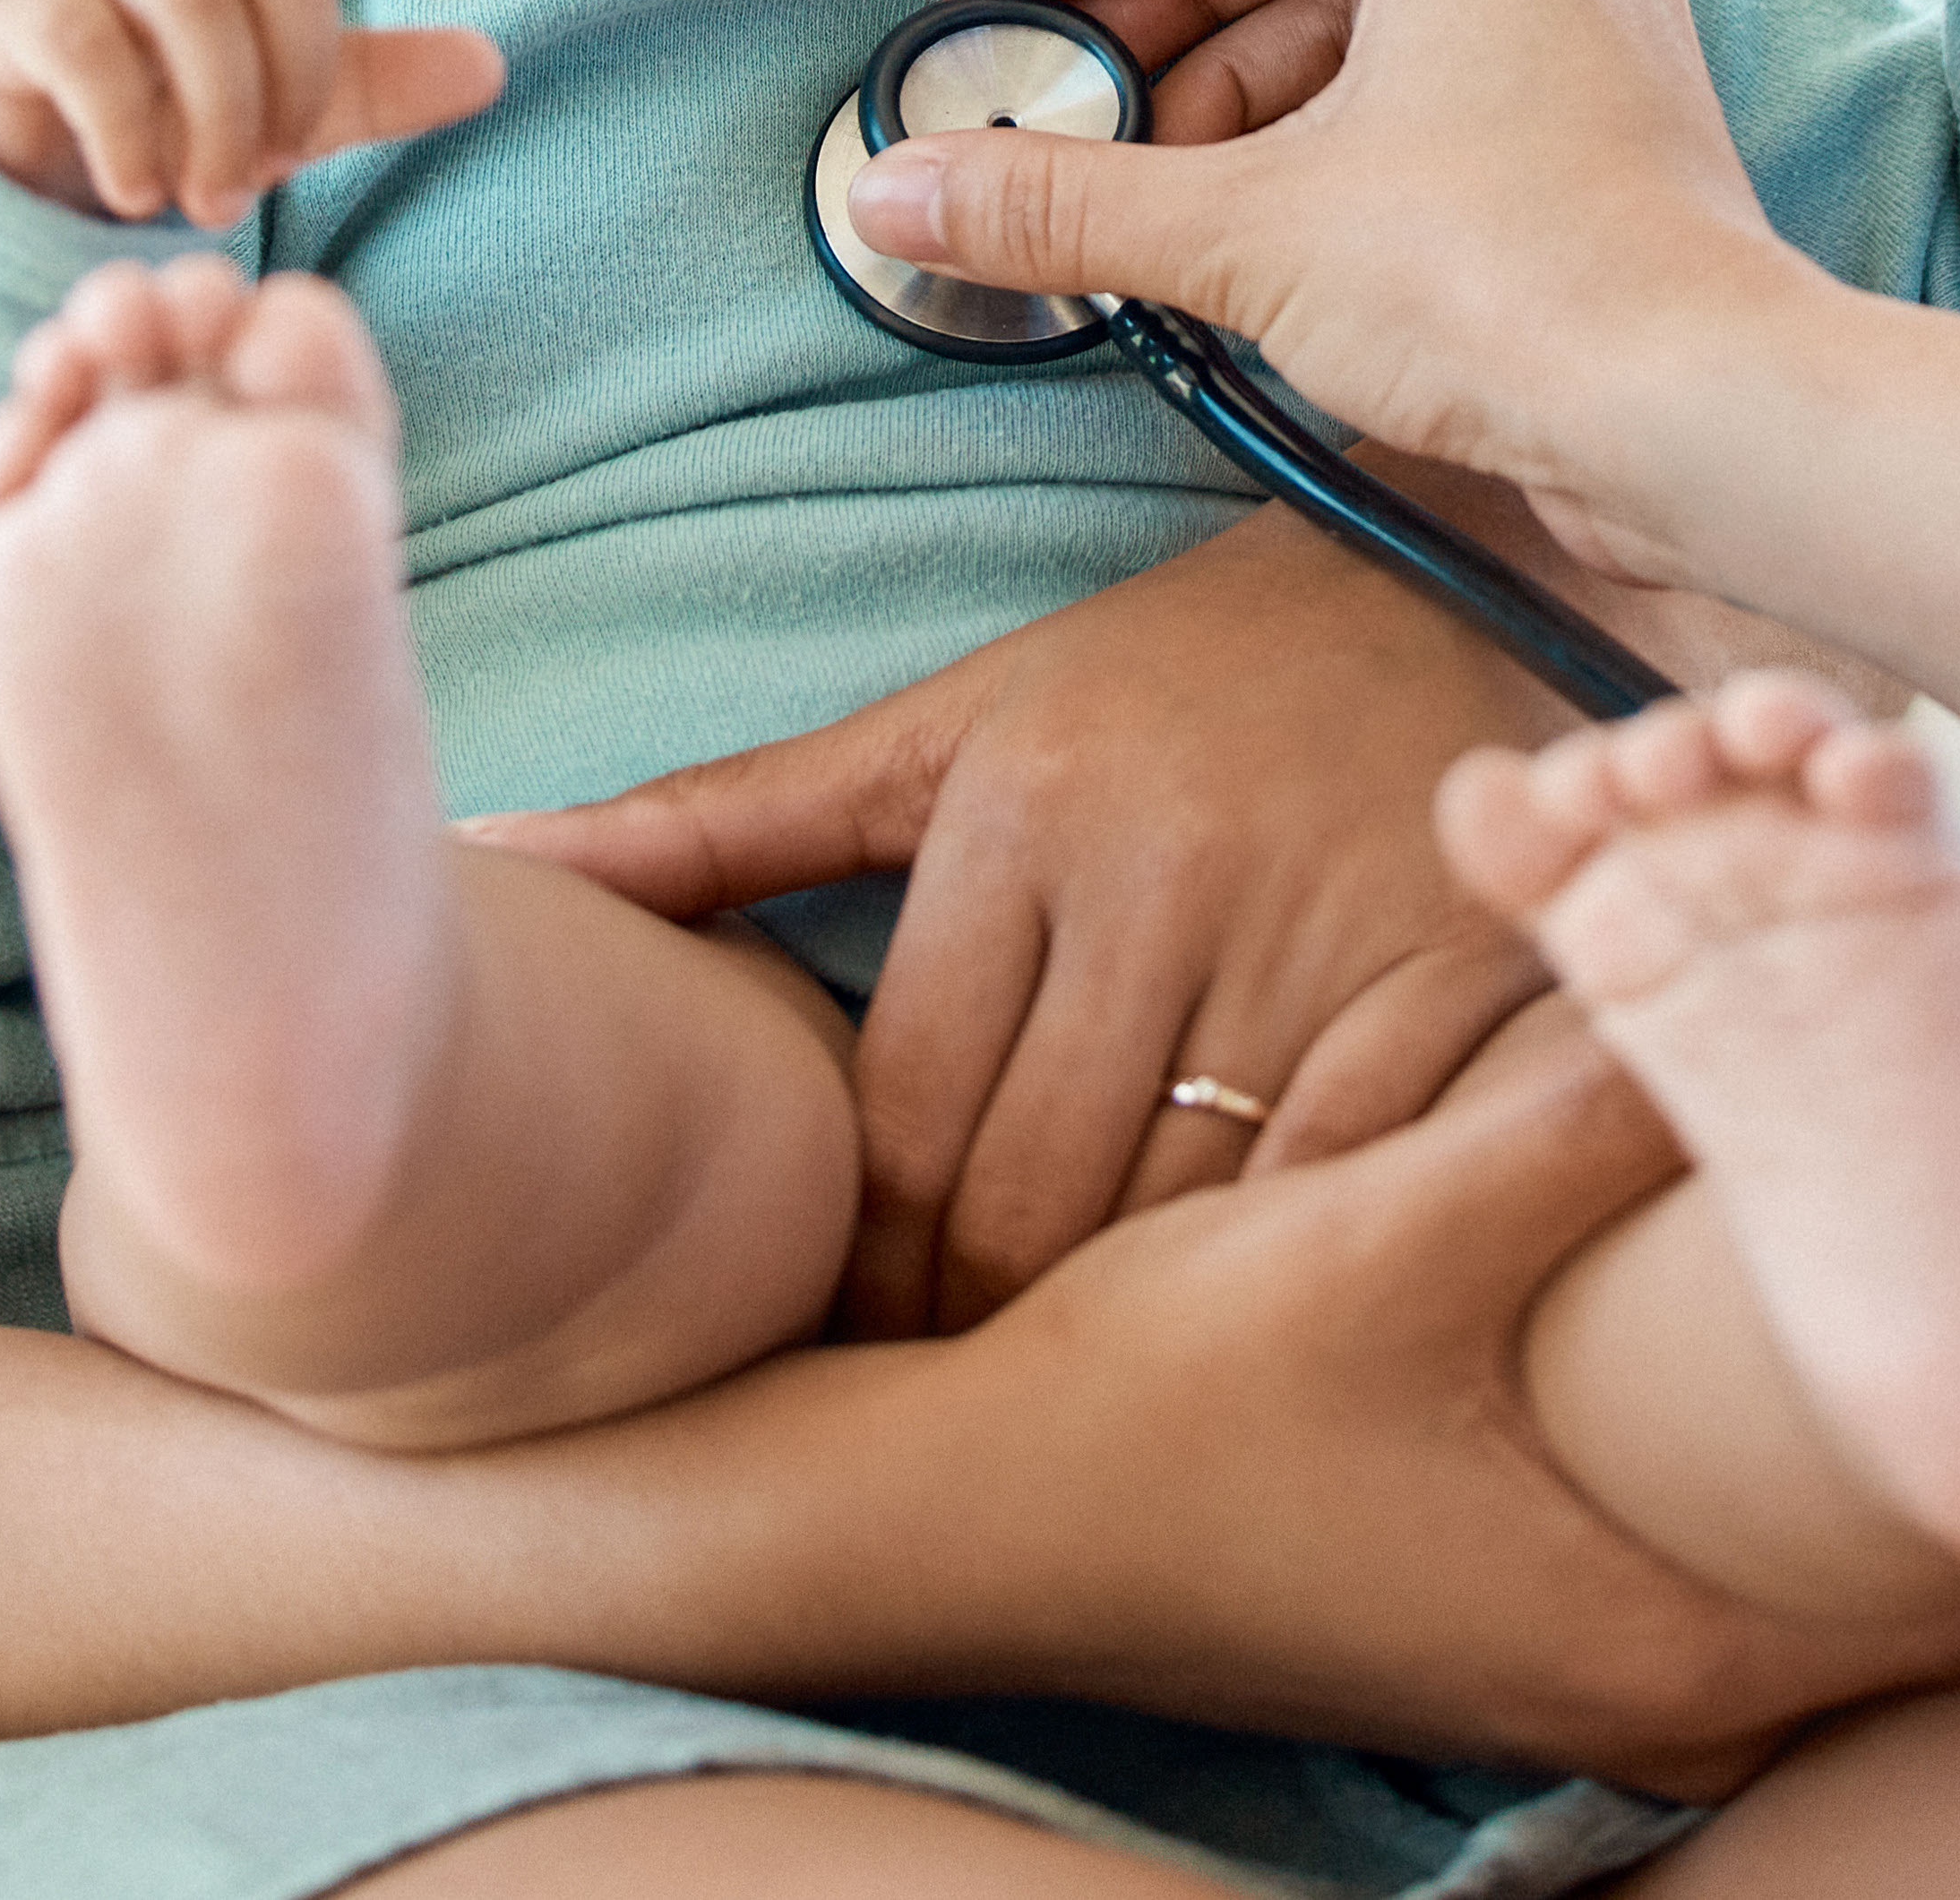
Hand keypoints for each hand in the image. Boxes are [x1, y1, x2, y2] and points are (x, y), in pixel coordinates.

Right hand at [0, 0, 504, 221]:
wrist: (12, 132)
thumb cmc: (166, 96)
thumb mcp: (286, 99)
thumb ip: (378, 81)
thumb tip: (489, 67)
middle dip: (294, 71)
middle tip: (277, 165)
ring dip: (221, 116)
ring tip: (216, 201)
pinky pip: (91, 50)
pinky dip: (131, 137)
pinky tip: (139, 193)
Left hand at [474, 504, 1573, 1332]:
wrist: (1449, 559)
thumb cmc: (1159, 681)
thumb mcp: (943, 729)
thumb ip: (723, 822)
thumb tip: (494, 865)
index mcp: (1019, 804)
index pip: (904, 1128)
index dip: (864, 1274)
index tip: (847, 1341)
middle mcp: (1164, 863)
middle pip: (1035, 1200)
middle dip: (974, 1331)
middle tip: (951, 1400)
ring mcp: (1322, 923)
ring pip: (1186, 1223)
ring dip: (1127, 1329)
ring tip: (1082, 1384)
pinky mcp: (1464, 970)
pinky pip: (1351, 1190)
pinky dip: (1292, 1272)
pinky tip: (1258, 1315)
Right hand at [860, 0, 1815, 528]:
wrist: (1714, 420)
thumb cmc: (1511, 282)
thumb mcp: (1245, 233)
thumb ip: (1064, 201)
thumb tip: (896, 193)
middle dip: (1152, 24)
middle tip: (1043, 104)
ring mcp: (1584, 30)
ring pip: (1359, 21)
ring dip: (1229, 95)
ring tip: (1135, 190)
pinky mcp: (1601, 132)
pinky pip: (1424, 92)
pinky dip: (1318, 140)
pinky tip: (1240, 230)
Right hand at [871, 1003, 1959, 1780]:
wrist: (958, 1525)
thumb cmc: (1163, 1414)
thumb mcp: (1384, 1238)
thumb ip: (1569, 1113)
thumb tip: (1734, 963)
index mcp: (1661, 1634)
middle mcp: (1647, 1688)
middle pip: (1925, 1598)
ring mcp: (1582, 1673)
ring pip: (1826, 1581)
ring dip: (1882, 1452)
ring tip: (1955, 1283)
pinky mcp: (1519, 1623)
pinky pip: (1725, 1559)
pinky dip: (1779, 1476)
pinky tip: (1771, 1338)